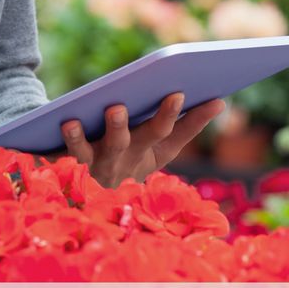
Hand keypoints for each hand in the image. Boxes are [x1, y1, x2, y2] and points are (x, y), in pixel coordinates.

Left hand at [52, 94, 224, 187]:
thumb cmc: (125, 157)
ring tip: (117, 108)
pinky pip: (73, 150)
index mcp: (152, 154)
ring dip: (117, 128)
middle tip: (174, 95)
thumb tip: (219, 101)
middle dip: (163, 117)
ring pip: (113, 146)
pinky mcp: (74, 161)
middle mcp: (130, 159)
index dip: (194, 118)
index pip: (177, 134)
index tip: (206, 96)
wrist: (82, 192)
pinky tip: (69, 121)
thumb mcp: (156, 148)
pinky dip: (73, 138)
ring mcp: (103, 163)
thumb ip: (185, 124)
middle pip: (150, 137)